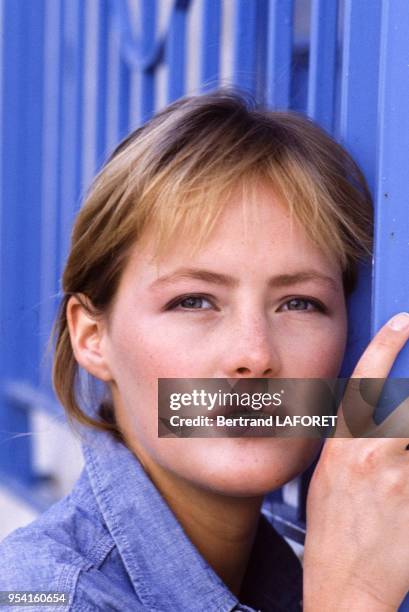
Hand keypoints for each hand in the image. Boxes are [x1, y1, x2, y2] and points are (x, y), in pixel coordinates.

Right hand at [303, 313, 408, 611]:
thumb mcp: (325, 475)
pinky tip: (404, 483)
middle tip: (406, 413)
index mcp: (342, 444)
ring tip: (400, 459)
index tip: (403, 322)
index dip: (385, 344)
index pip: (365, 379)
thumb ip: (351, 442)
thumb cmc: (333, 533)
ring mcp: (399, 475)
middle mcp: (371, 453)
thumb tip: (371, 416)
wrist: (346, 584)